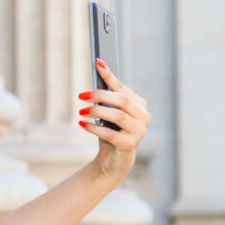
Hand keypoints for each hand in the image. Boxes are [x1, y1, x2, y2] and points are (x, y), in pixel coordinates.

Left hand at [77, 58, 150, 185]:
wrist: (113, 161)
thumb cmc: (111, 133)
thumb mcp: (108, 114)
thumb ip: (106, 98)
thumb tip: (95, 74)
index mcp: (140, 106)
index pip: (123, 88)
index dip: (109, 76)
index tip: (97, 63)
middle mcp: (143, 117)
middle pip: (122, 100)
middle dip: (100, 95)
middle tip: (82, 96)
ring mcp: (139, 132)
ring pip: (118, 116)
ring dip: (97, 111)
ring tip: (81, 111)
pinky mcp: (130, 145)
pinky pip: (110, 133)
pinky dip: (94, 128)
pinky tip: (82, 124)